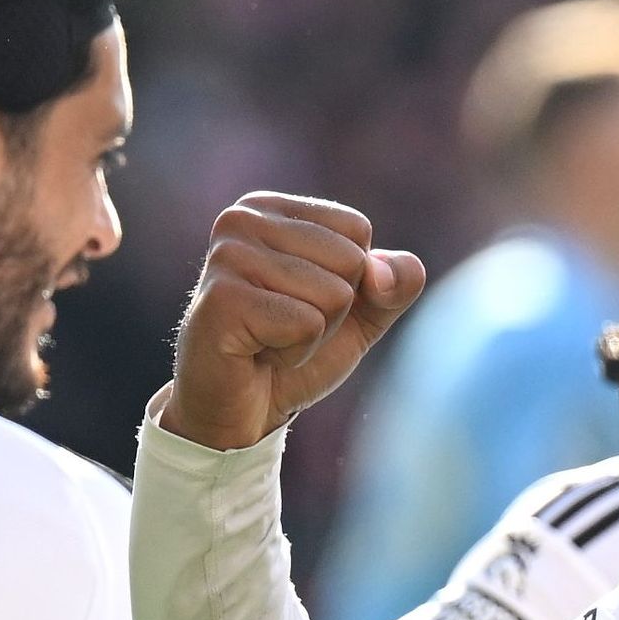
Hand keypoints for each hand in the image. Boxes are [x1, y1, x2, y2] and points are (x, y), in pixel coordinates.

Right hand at [165, 193, 427, 451]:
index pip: (357, 229)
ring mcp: (228, 257)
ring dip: (313, 335)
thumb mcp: (361, 312)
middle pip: (351, 260)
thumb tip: (387, 275)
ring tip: (270, 339)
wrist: (242, 410)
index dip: (349, 280)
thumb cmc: (294, 349)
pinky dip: (295, 353)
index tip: (301, 301)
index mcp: (270, 209)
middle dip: (333, 310)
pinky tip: (258, 354)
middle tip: (285, 327)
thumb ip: (395, 282)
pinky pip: (307, 325)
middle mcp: (241, 220)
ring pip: (333, 295)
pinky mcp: (223, 301)